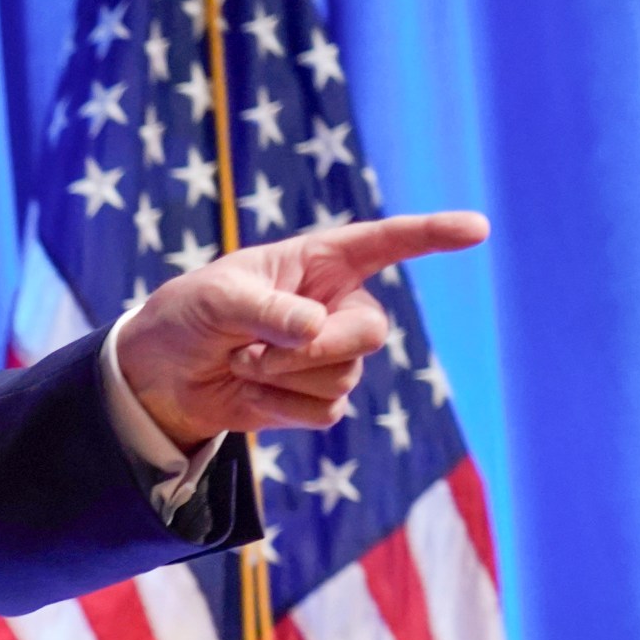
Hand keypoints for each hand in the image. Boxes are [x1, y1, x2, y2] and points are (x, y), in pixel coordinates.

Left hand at [118, 212, 489, 448]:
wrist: (162, 376)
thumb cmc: (188, 316)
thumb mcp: (216, 299)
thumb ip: (265, 310)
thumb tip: (316, 331)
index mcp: (319, 261)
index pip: (387, 243)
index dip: (432, 234)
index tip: (477, 228)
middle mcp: (337, 306)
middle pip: (370, 332)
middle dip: (314, 350)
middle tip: (252, 353)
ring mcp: (333, 354)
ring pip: (343, 377)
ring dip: (281, 378)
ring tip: (239, 363)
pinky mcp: (318, 397)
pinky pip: (325, 412)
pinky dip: (279, 407)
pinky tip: (249, 393)